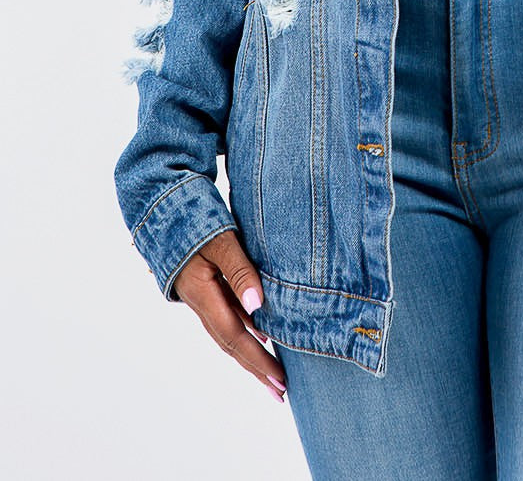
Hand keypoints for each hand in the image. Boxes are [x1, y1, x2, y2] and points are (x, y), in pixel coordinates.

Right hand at [173, 229, 287, 401]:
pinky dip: (244, 333)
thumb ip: (240, 269)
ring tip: (271, 375)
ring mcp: (202, 297)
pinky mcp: (205, 289)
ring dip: (250, 356)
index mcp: (203, 295)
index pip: (234, 336)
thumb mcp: (220, 240)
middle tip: (280, 392)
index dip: (257, 359)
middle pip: (231, 344)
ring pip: (228, 334)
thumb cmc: (193, 220)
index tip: (278, 378)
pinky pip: (227, 318)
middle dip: (256, 368)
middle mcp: (201, 303)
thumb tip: (258, 304)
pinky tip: (259, 336)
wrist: (162, 209)